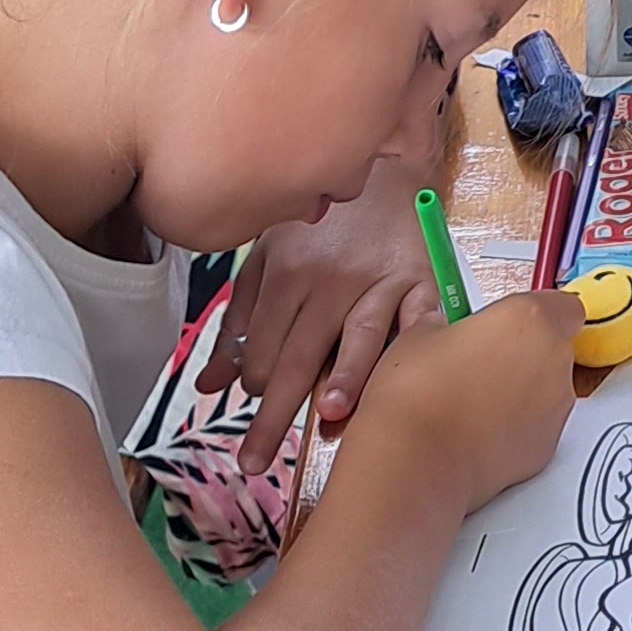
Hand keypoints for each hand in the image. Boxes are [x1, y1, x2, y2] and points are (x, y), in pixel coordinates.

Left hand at [207, 179, 442, 467]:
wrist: (384, 167)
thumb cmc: (322, 225)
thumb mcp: (267, 260)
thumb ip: (240, 324)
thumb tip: (209, 387)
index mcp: (285, 273)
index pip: (263, 347)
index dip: (253, 383)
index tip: (253, 405)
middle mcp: (329, 280)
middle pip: (298, 356)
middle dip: (273, 415)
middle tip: (255, 462)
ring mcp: (378, 281)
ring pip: (359, 336)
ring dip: (346, 375)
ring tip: (329, 414)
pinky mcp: (422, 281)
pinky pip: (418, 320)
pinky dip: (413, 346)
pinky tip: (407, 374)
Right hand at [346, 289, 594, 515]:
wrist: (416, 461)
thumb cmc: (416, 396)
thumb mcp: (418, 335)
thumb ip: (444, 324)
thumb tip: (441, 327)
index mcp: (529, 319)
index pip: (563, 305)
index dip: (538, 313)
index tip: (510, 320)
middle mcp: (553, 360)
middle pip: (553, 347)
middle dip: (524, 352)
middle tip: (480, 360)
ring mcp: (555, 407)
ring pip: (548, 388)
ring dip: (522, 390)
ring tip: (473, 401)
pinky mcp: (547, 446)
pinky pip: (539, 425)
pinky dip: (518, 425)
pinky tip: (478, 430)